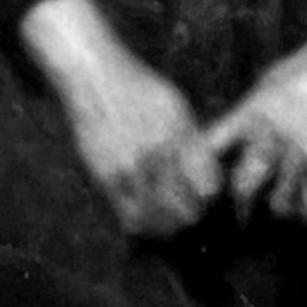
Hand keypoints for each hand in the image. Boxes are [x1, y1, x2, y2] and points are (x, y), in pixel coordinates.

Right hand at [19, 0, 221, 237]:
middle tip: (190, 214)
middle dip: (193, 218)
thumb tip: (208, 177)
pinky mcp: (106, 178)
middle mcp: (157, 155)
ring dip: (169, 228)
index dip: (211, 199)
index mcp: (180, 136)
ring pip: (159, 223)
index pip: (209, 188)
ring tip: (170, 222)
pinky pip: (131, 218)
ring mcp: (131, 169)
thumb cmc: (139, 88)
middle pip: (187, 212)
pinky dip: (143, 226)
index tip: (207, 198)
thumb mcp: (175, 106)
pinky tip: (147, 218)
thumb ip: (193, 142)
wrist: (95, 78)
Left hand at [203, 6, 306, 226]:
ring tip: (284, 209)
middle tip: (245, 219)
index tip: (208, 189)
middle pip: (243, 189)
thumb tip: (233, 137)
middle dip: (242, 209)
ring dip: (281, 210)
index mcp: (250, 114)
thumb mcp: (269, 83)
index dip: (205, 174)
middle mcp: (271, 138)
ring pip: (279, 206)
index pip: (212, 150)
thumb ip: (250, 112)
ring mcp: (301, 155)